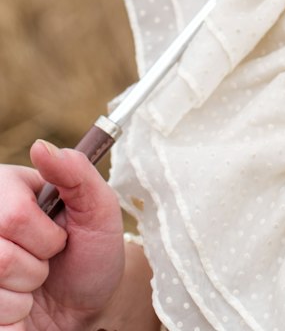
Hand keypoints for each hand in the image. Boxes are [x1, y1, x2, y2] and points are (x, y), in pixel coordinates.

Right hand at [0, 142, 123, 330]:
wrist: (84, 307)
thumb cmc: (92, 253)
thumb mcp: (99, 209)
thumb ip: (76, 172)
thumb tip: (40, 147)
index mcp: (8, 188)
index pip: (14, 217)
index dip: (47, 238)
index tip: (60, 237)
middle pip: (1, 254)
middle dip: (38, 266)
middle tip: (48, 261)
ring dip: (25, 292)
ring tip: (34, 281)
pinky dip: (14, 315)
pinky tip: (20, 302)